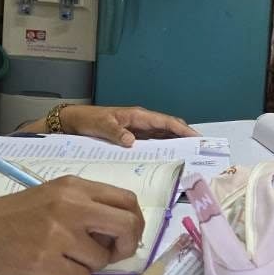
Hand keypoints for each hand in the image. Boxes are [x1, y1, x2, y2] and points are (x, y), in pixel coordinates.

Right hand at [0, 178, 143, 274]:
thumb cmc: (8, 217)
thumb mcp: (51, 197)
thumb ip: (86, 206)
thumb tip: (123, 231)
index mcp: (74, 187)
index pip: (126, 201)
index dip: (133, 222)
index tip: (124, 237)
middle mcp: (70, 206)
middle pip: (127, 226)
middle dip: (127, 245)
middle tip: (111, 255)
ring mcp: (58, 234)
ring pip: (102, 259)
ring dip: (89, 266)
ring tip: (64, 259)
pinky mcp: (44, 261)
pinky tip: (50, 270)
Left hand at [57, 104, 196, 145]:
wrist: (74, 122)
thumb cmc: (89, 120)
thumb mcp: (101, 126)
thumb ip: (116, 133)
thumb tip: (132, 142)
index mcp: (138, 116)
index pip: (166, 122)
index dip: (183, 129)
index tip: (197, 138)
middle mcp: (142, 122)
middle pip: (169, 128)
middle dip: (185, 136)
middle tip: (199, 150)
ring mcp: (139, 130)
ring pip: (163, 136)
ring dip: (176, 143)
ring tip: (189, 156)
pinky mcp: (133, 138)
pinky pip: (153, 143)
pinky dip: (163, 148)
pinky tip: (167, 158)